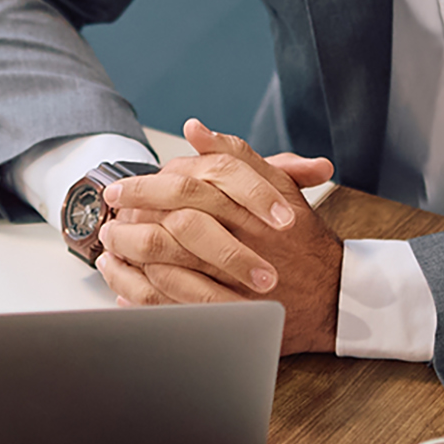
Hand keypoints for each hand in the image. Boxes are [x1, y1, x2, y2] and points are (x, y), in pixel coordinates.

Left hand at [95, 118, 341, 353]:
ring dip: (128, 255)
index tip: (119, 189)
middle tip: (109, 219)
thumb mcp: (278, 187)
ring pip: (163, 264)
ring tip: (110, 248)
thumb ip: (236, 156)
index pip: (186, 186)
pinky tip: (123, 283)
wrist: (335, 296)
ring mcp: (231, 282)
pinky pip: (169, 303)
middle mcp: (241, 242)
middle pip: (168, 224)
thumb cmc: (302, 239)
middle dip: (130, 221)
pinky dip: (139, 292)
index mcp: (248, 206)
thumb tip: (195, 129)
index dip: (145, 187)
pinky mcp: (223, 314)